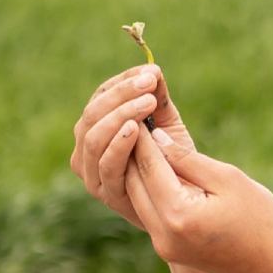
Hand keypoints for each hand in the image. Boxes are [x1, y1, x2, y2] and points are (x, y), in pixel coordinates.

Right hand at [71, 63, 194, 229]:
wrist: (185, 203)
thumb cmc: (172, 160)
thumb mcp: (167, 125)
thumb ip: (158, 99)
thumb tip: (153, 68)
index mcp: (97, 127)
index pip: (101, 96)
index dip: (123, 82)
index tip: (151, 72)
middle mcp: (86, 148)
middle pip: (93, 113)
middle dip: (122, 95)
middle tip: (150, 83)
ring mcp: (91, 172)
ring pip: (94, 136)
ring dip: (120, 115)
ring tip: (146, 103)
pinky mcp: (105, 192)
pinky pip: (106, 165)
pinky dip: (118, 144)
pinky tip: (136, 129)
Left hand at [98, 120, 272, 272]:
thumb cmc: (261, 217)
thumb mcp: (227, 178)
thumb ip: (187, 158)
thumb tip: (156, 137)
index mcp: (178, 214)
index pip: (148, 165)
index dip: (142, 135)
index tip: (137, 108)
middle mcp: (162, 234)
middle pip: (134, 182)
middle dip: (132, 150)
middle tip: (131, 116)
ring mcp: (163, 246)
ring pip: (137, 197)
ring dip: (137, 168)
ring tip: (140, 137)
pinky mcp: (168, 249)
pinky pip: (149, 212)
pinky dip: (148, 187)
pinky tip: (154, 165)